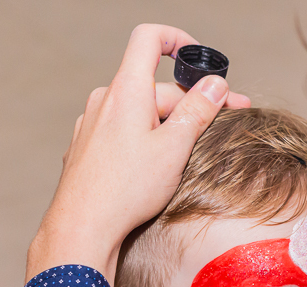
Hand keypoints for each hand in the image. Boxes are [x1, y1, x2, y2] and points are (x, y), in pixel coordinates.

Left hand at [26, 24, 251, 282]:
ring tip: (188, 154)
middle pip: (154, 86)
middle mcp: (104, 100)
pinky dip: (143, 141)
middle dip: (189, 102)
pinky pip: (120, 133)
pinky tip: (154, 171)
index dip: (178, 39)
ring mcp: (90, 124)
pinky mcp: (85, 148)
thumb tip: (215, 85)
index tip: (198, 60)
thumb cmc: (127, 190)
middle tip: (224, 121)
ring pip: (138, 112)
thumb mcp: (175, 148)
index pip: (150, 39)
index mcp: (127, 90)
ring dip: (166, 125)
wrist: (82, 227)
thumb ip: (198, 111)